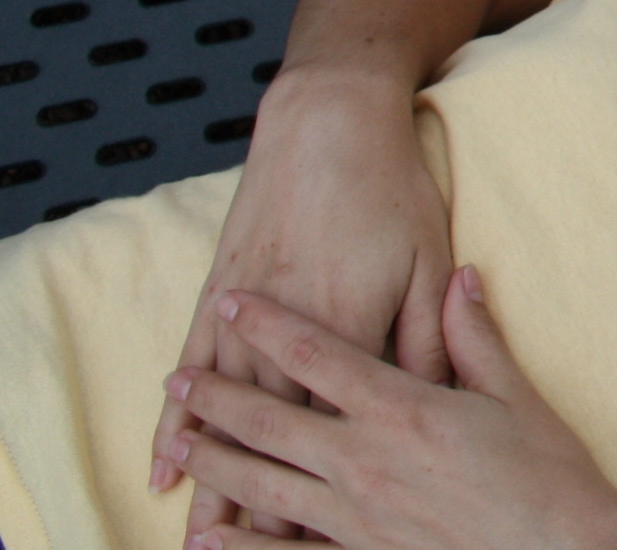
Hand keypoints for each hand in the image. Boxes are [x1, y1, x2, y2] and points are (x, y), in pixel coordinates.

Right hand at [151, 70, 457, 537]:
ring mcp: (249, 315)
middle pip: (275, 435)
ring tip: (199, 538)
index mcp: (355, 326)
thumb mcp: (429, 260)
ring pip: (227, 415)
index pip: (339, 426)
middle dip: (261, 502)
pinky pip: (195, 374)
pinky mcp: (222, 294)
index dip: (330, 483)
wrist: (328, 122)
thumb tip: (437, 394)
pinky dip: (176, 422)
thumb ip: (432, 334)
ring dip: (213, 478)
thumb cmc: (393, 191)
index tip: (319, 540)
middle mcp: (294, 331)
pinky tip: (164, 464)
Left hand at [163, 273, 616, 549]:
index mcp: (403, 410)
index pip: (319, 356)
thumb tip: (461, 277)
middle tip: (178, 376)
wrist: (563, 549)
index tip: (235, 301)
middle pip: (271, 419)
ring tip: (182, 440)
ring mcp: (355, 514)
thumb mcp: (516, 394)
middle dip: (219, 395)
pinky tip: (209, 537)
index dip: (271, 326)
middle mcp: (365, 459)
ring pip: (264, 481)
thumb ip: (474, 338)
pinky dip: (241, 545)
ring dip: (215, 459)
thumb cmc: (547, 473)